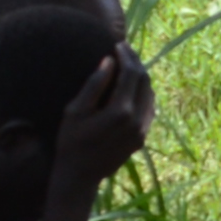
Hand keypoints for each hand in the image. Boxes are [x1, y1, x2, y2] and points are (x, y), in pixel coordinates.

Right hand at [51, 44, 155, 194]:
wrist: (79, 175)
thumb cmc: (70, 141)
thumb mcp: (75, 110)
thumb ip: (94, 84)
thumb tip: (109, 61)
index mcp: (119, 111)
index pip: (131, 73)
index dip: (126, 55)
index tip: (118, 44)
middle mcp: (136, 121)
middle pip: (144, 81)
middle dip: (135, 62)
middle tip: (124, 49)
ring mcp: (141, 131)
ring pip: (149, 94)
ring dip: (141, 76)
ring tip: (127, 64)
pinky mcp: (142, 138)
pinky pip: (149, 109)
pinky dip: (143, 93)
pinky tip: (132, 86)